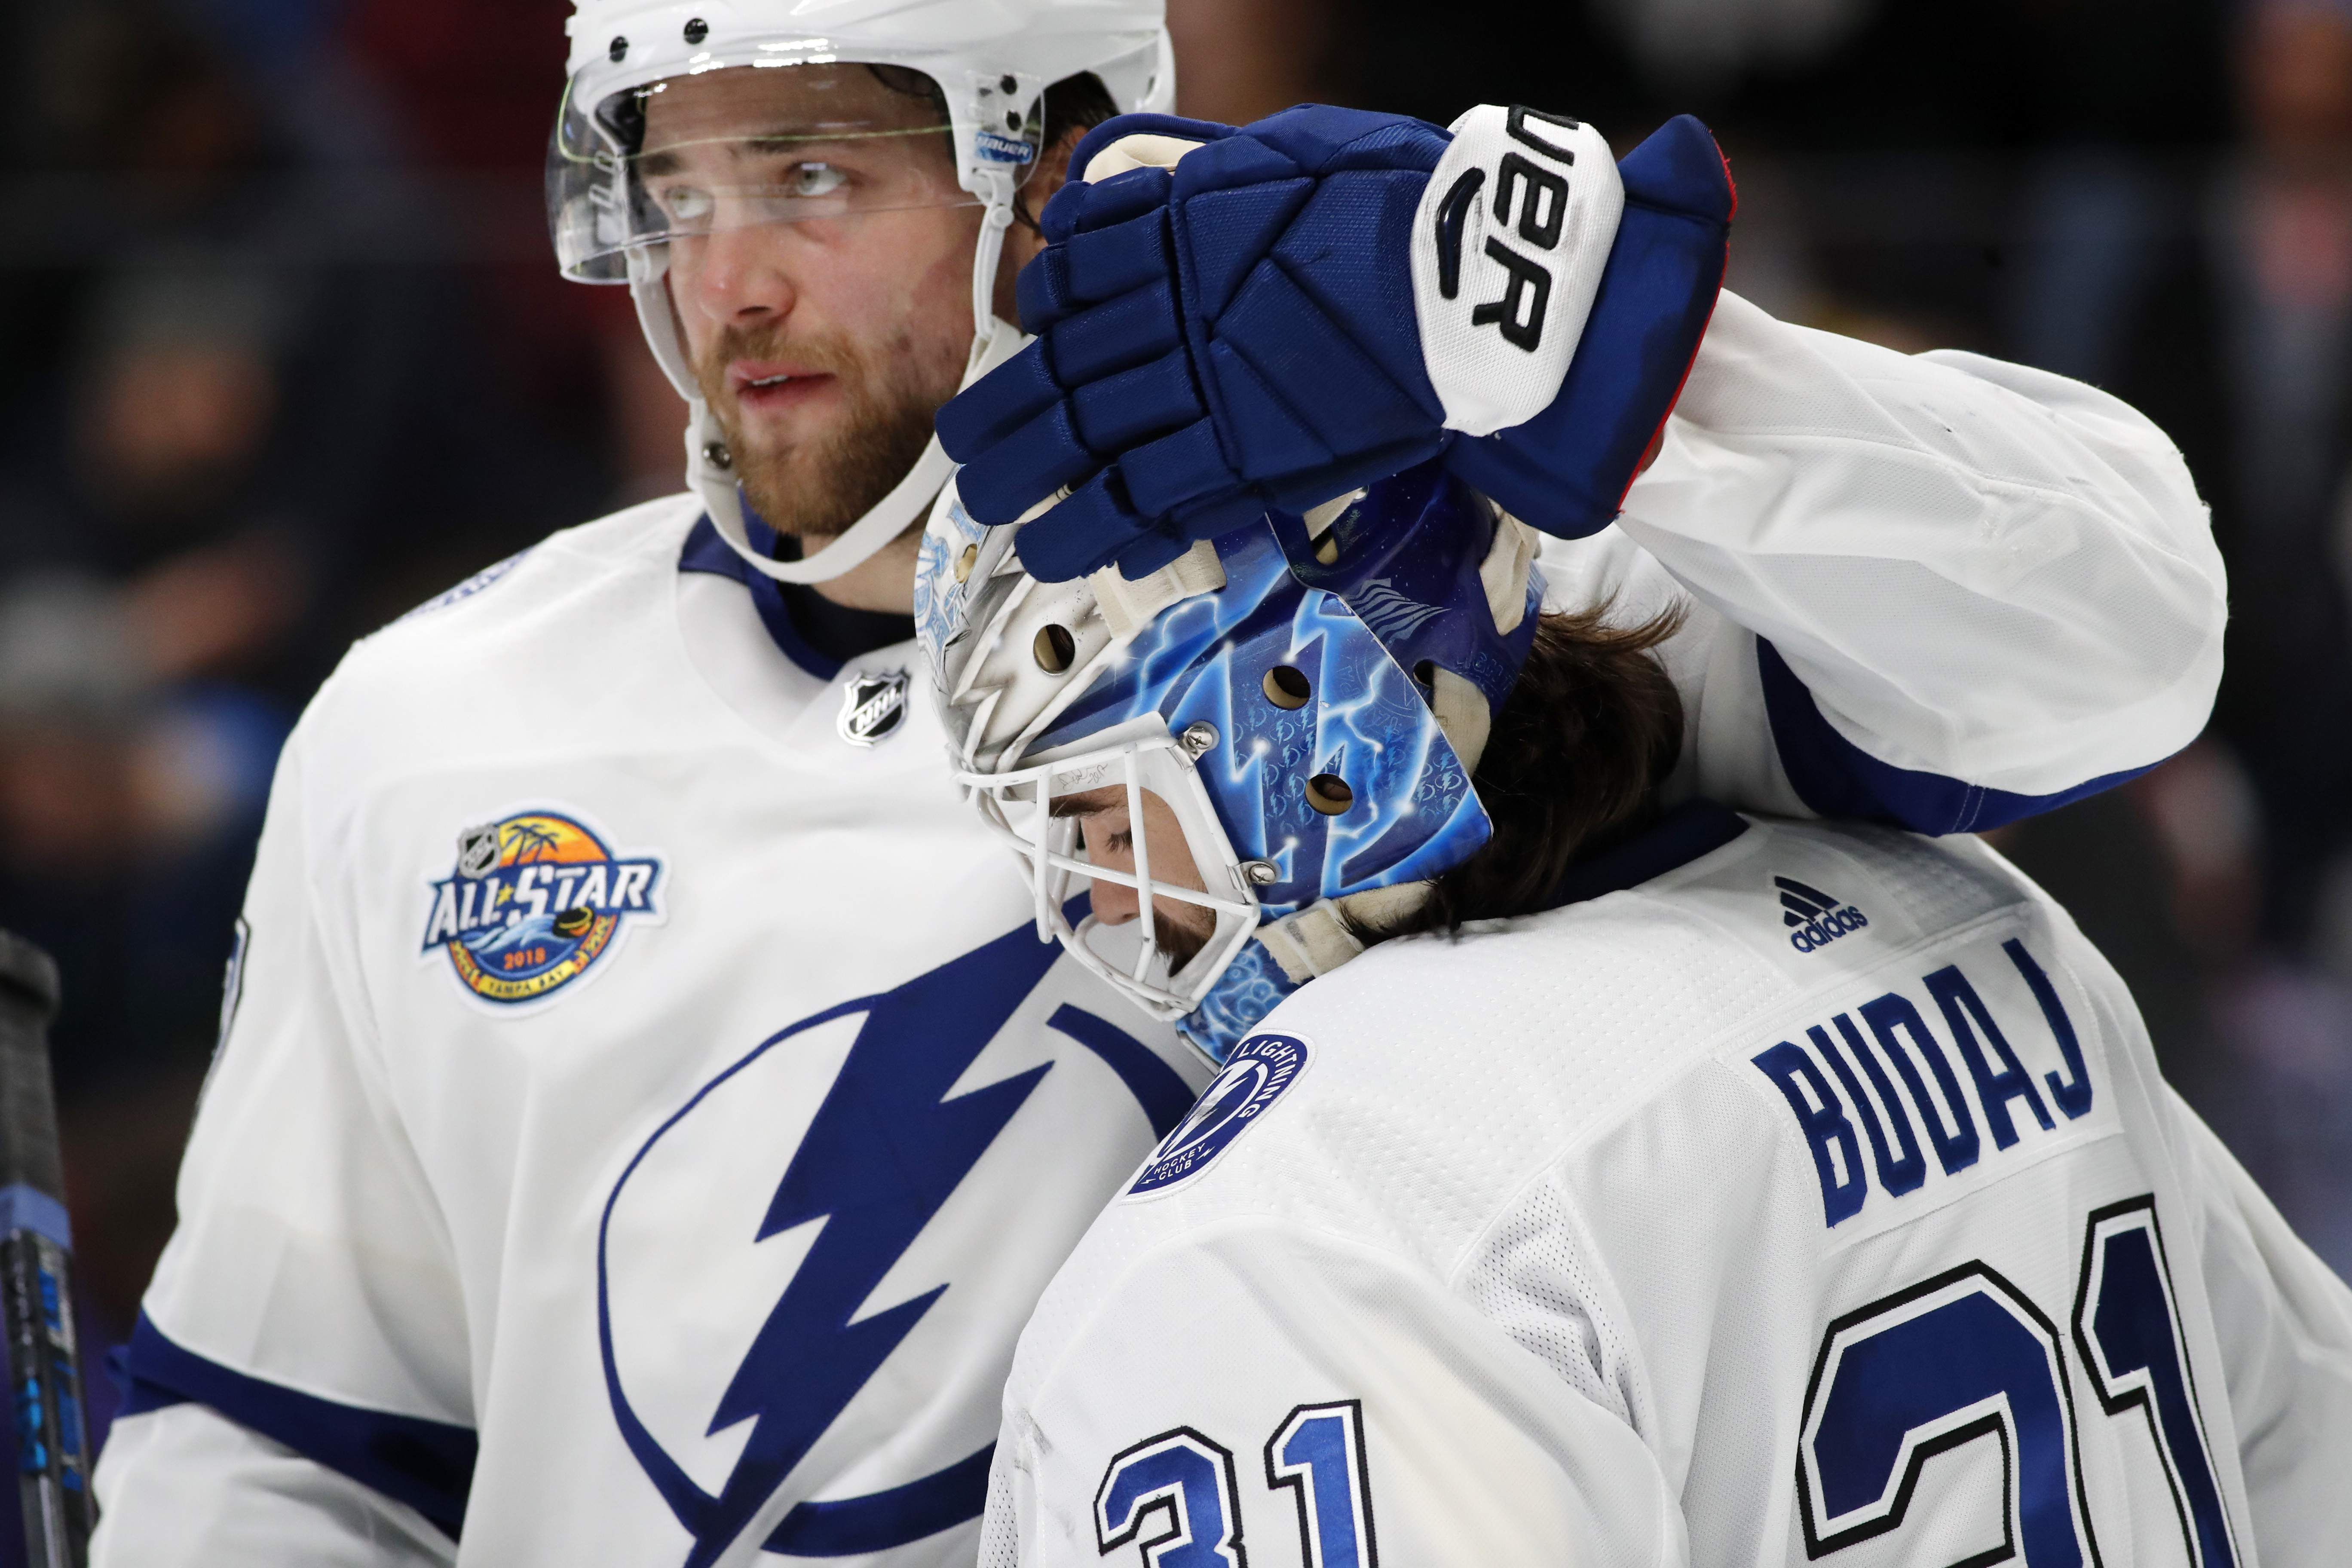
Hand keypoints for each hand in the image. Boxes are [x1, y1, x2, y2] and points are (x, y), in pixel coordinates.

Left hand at [938, 105, 1729, 582]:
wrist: (1472, 287)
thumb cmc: (1402, 213)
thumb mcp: (1291, 158)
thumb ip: (1212, 177)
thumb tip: (1147, 174)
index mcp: (1183, 230)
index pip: (1075, 272)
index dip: (1045, 312)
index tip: (1036, 338)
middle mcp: (1175, 310)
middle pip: (1058, 368)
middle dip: (1001, 413)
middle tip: (966, 446)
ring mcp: (1204, 388)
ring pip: (1079, 440)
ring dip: (1022, 477)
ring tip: (989, 505)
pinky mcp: (1241, 457)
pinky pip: (1142, 502)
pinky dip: (1090, 530)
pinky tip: (1056, 550)